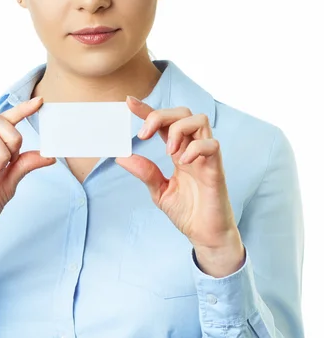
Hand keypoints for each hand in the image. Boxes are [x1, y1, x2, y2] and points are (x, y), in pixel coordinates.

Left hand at [115, 96, 239, 251]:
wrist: (206, 235)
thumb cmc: (188, 212)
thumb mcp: (159, 191)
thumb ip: (145, 173)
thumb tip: (122, 157)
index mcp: (178, 152)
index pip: (164, 123)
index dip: (147, 110)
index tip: (129, 102)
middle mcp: (192, 149)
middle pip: (183, 112)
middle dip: (160, 115)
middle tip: (143, 135)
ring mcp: (206, 157)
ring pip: (199, 120)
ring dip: (178, 129)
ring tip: (167, 150)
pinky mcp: (216, 169)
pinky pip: (212, 146)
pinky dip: (195, 148)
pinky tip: (182, 162)